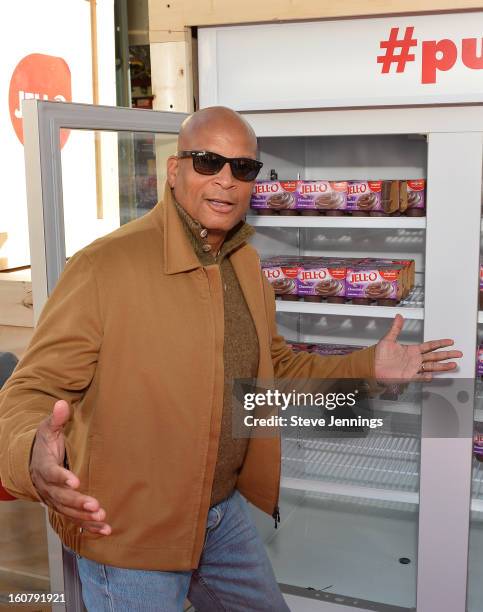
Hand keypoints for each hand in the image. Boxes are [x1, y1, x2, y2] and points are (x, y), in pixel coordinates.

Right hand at [29, 400, 110, 535]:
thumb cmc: (45, 443)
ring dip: (84, 517)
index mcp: (44, 467)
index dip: (62, 478)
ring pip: (68, 512)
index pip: (52, 474)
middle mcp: (47, 487)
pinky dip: (88, 527)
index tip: (75, 481)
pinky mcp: (63, 507)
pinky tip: (104, 530)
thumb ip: (56, 419)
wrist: (34, 462)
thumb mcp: (48, 429)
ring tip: (102, 519)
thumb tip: (62, 404)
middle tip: (95, 506)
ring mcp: (55, 499)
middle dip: (78, 503)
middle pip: (61, 498)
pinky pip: (74, 520)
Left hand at [375, 314, 462, 381]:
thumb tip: (399, 316)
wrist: (372, 366)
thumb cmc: (378, 354)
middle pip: (435, 356)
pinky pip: (419, 377)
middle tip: (458, 354)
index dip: (440, 343)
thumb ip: (395, 328)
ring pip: (431, 367)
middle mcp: (415, 359)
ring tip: (453, 365)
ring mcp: (413, 368)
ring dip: (442, 366)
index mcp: (412, 350)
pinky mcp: (408, 376)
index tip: (450, 342)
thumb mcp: (388, 339)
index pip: (430, 346)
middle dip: (447, 355)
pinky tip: (432, 375)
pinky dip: (426, 376)